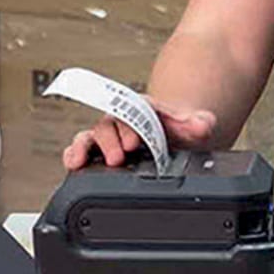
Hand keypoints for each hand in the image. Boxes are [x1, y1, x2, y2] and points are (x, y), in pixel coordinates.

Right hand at [60, 98, 216, 169]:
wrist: (176, 136)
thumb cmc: (179, 128)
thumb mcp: (195, 125)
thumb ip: (199, 123)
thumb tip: (201, 125)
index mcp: (144, 109)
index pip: (133, 113)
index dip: (131, 127)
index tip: (134, 142)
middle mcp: (122, 120)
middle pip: (108, 125)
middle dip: (110, 142)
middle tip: (117, 158)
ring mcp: (109, 135)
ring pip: (89, 136)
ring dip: (83, 148)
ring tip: (79, 162)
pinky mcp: (100, 149)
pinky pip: (80, 148)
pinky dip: (73, 154)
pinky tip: (72, 163)